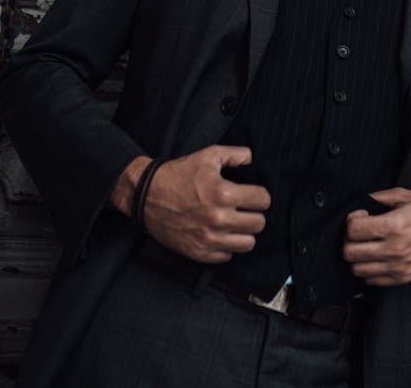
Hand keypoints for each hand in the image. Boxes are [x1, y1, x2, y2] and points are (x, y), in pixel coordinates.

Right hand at [111, 146, 270, 263]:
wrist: (147, 195)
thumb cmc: (179, 174)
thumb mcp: (208, 155)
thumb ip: (236, 154)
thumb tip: (252, 160)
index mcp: (224, 194)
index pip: (263, 200)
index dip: (260, 195)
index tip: (253, 194)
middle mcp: (219, 219)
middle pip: (259, 224)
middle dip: (255, 213)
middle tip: (245, 208)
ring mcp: (208, 239)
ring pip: (248, 244)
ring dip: (244, 232)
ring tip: (235, 223)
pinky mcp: (199, 252)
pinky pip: (227, 256)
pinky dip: (227, 246)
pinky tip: (220, 233)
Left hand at [343, 188, 410, 285]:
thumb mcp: (406, 196)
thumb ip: (380, 197)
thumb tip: (363, 200)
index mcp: (395, 226)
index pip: (354, 230)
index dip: (351, 220)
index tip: (359, 216)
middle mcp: (394, 249)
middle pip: (350, 252)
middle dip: (349, 239)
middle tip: (358, 231)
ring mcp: (398, 266)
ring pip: (357, 269)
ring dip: (357, 256)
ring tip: (366, 244)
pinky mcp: (403, 277)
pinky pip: (372, 280)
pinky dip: (368, 269)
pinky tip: (376, 256)